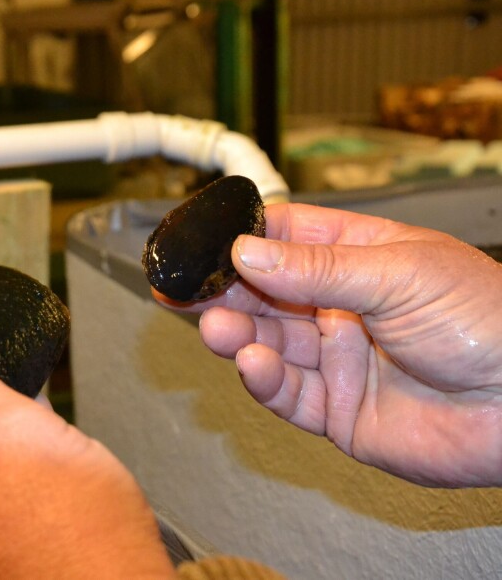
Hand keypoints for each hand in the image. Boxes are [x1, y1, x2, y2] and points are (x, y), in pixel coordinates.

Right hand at [155, 203, 501, 487]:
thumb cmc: (488, 322)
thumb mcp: (398, 274)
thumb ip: (315, 269)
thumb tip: (245, 252)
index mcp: (361, 259)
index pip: (286, 239)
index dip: (242, 239)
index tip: (201, 241)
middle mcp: (343, 308)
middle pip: (264, 294)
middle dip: (222, 291)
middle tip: (181, 289)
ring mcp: (338, 361)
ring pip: (268, 344)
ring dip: (236, 335)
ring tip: (215, 328)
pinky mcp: (338, 412)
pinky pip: (288, 395)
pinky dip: (263, 381)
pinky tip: (251, 364)